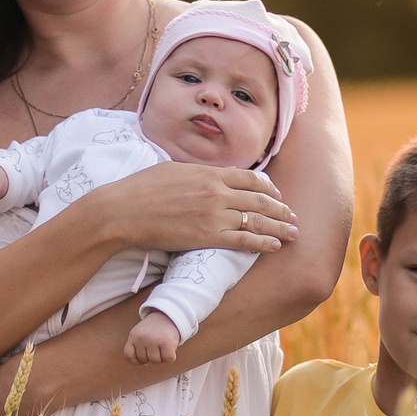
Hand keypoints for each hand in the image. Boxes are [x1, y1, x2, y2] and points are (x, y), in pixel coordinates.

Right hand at [84, 161, 297, 255]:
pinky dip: (263, 242)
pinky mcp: (208, 237)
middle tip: (293, 216)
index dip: (269, 188)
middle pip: (261, 200)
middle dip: (281, 209)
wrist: (123, 211)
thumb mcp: (174, 169)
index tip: (277, 195)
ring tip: (293, 233)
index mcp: (210, 173)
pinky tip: (274, 245)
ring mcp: (215, 215)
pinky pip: (244, 240)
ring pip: (258, 220)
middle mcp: (218, 193)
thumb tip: (210, 176)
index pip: (251, 179)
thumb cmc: (142, 188)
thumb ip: (199, 173)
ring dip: (279, 227)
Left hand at [125, 312, 181, 363]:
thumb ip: (137, 347)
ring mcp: (154, 340)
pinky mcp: (167, 342)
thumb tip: (143, 363)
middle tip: (156, 345)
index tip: (145, 356)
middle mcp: (142, 338)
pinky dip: (170, 357)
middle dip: (151, 356)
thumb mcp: (141, 334)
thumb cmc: (154, 329)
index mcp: (134, 336)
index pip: (129, 356)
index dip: (137, 360)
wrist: (169, 315)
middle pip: (144, 360)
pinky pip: (168, 359)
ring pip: (156, 361)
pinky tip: (170, 348)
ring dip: (161, 357)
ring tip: (162, 345)